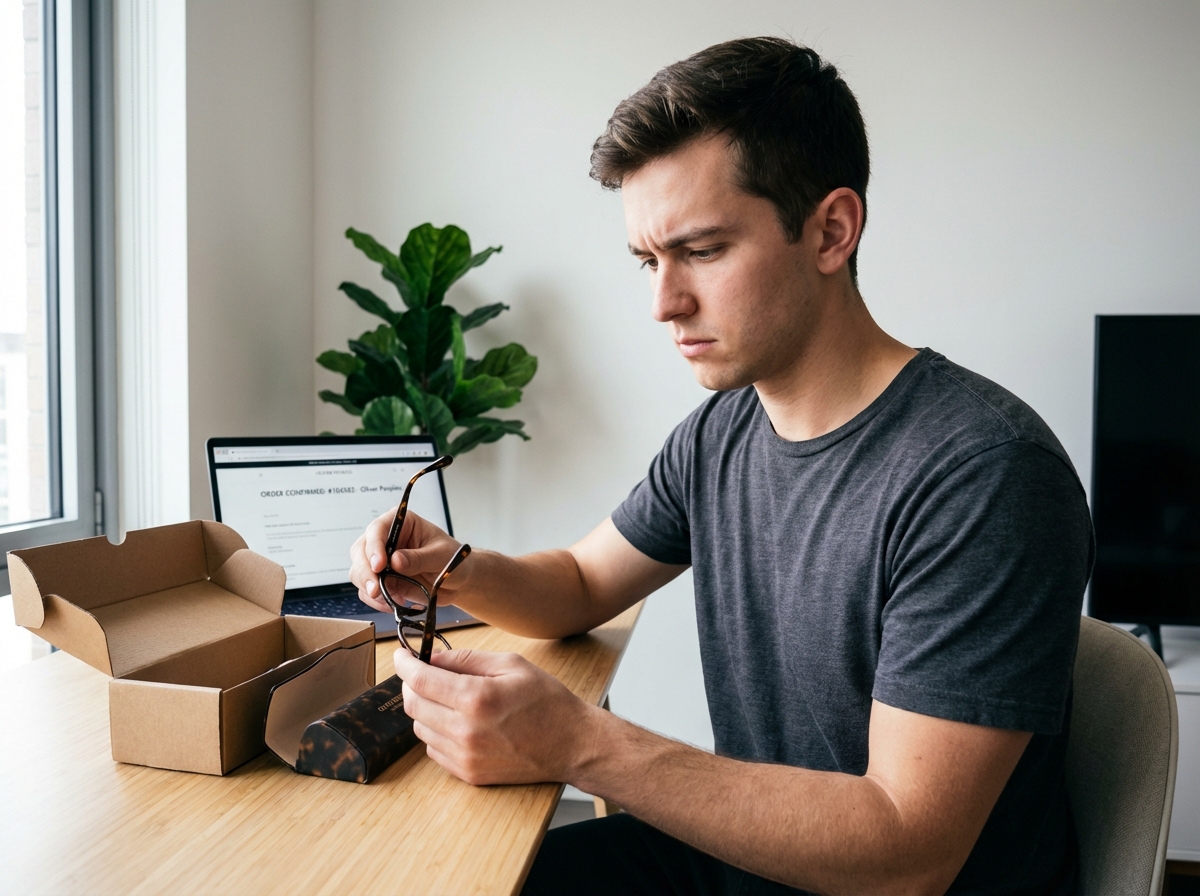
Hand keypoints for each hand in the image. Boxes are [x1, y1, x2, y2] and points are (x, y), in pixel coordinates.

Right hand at [349, 507, 463, 611]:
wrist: (458, 581)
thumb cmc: (453, 560)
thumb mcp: (441, 556)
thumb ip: (419, 558)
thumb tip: (395, 560)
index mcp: (401, 523)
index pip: (378, 529)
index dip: (374, 547)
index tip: (379, 565)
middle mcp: (386, 539)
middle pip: (360, 551)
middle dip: (365, 571)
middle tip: (375, 589)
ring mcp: (381, 561)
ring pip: (359, 571)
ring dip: (368, 587)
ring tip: (388, 599)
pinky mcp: (382, 580)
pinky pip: (367, 590)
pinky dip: (375, 600)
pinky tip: (392, 604)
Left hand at [395, 647, 599, 785]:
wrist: (571, 744)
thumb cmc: (546, 700)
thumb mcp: (511, 665)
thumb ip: (466, 659)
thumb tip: (432, 659)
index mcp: (477, 698)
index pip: (420, 680)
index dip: (404, 664)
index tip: (400, 655)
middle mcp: (466, 731)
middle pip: (414, 705)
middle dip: (412, 684)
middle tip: (425, 673)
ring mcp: (465, 757)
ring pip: (420, 728)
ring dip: (425, 709)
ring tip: (449, 698)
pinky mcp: (468, 774)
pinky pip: (433, 749)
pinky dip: (437, 731)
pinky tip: (459, 721)